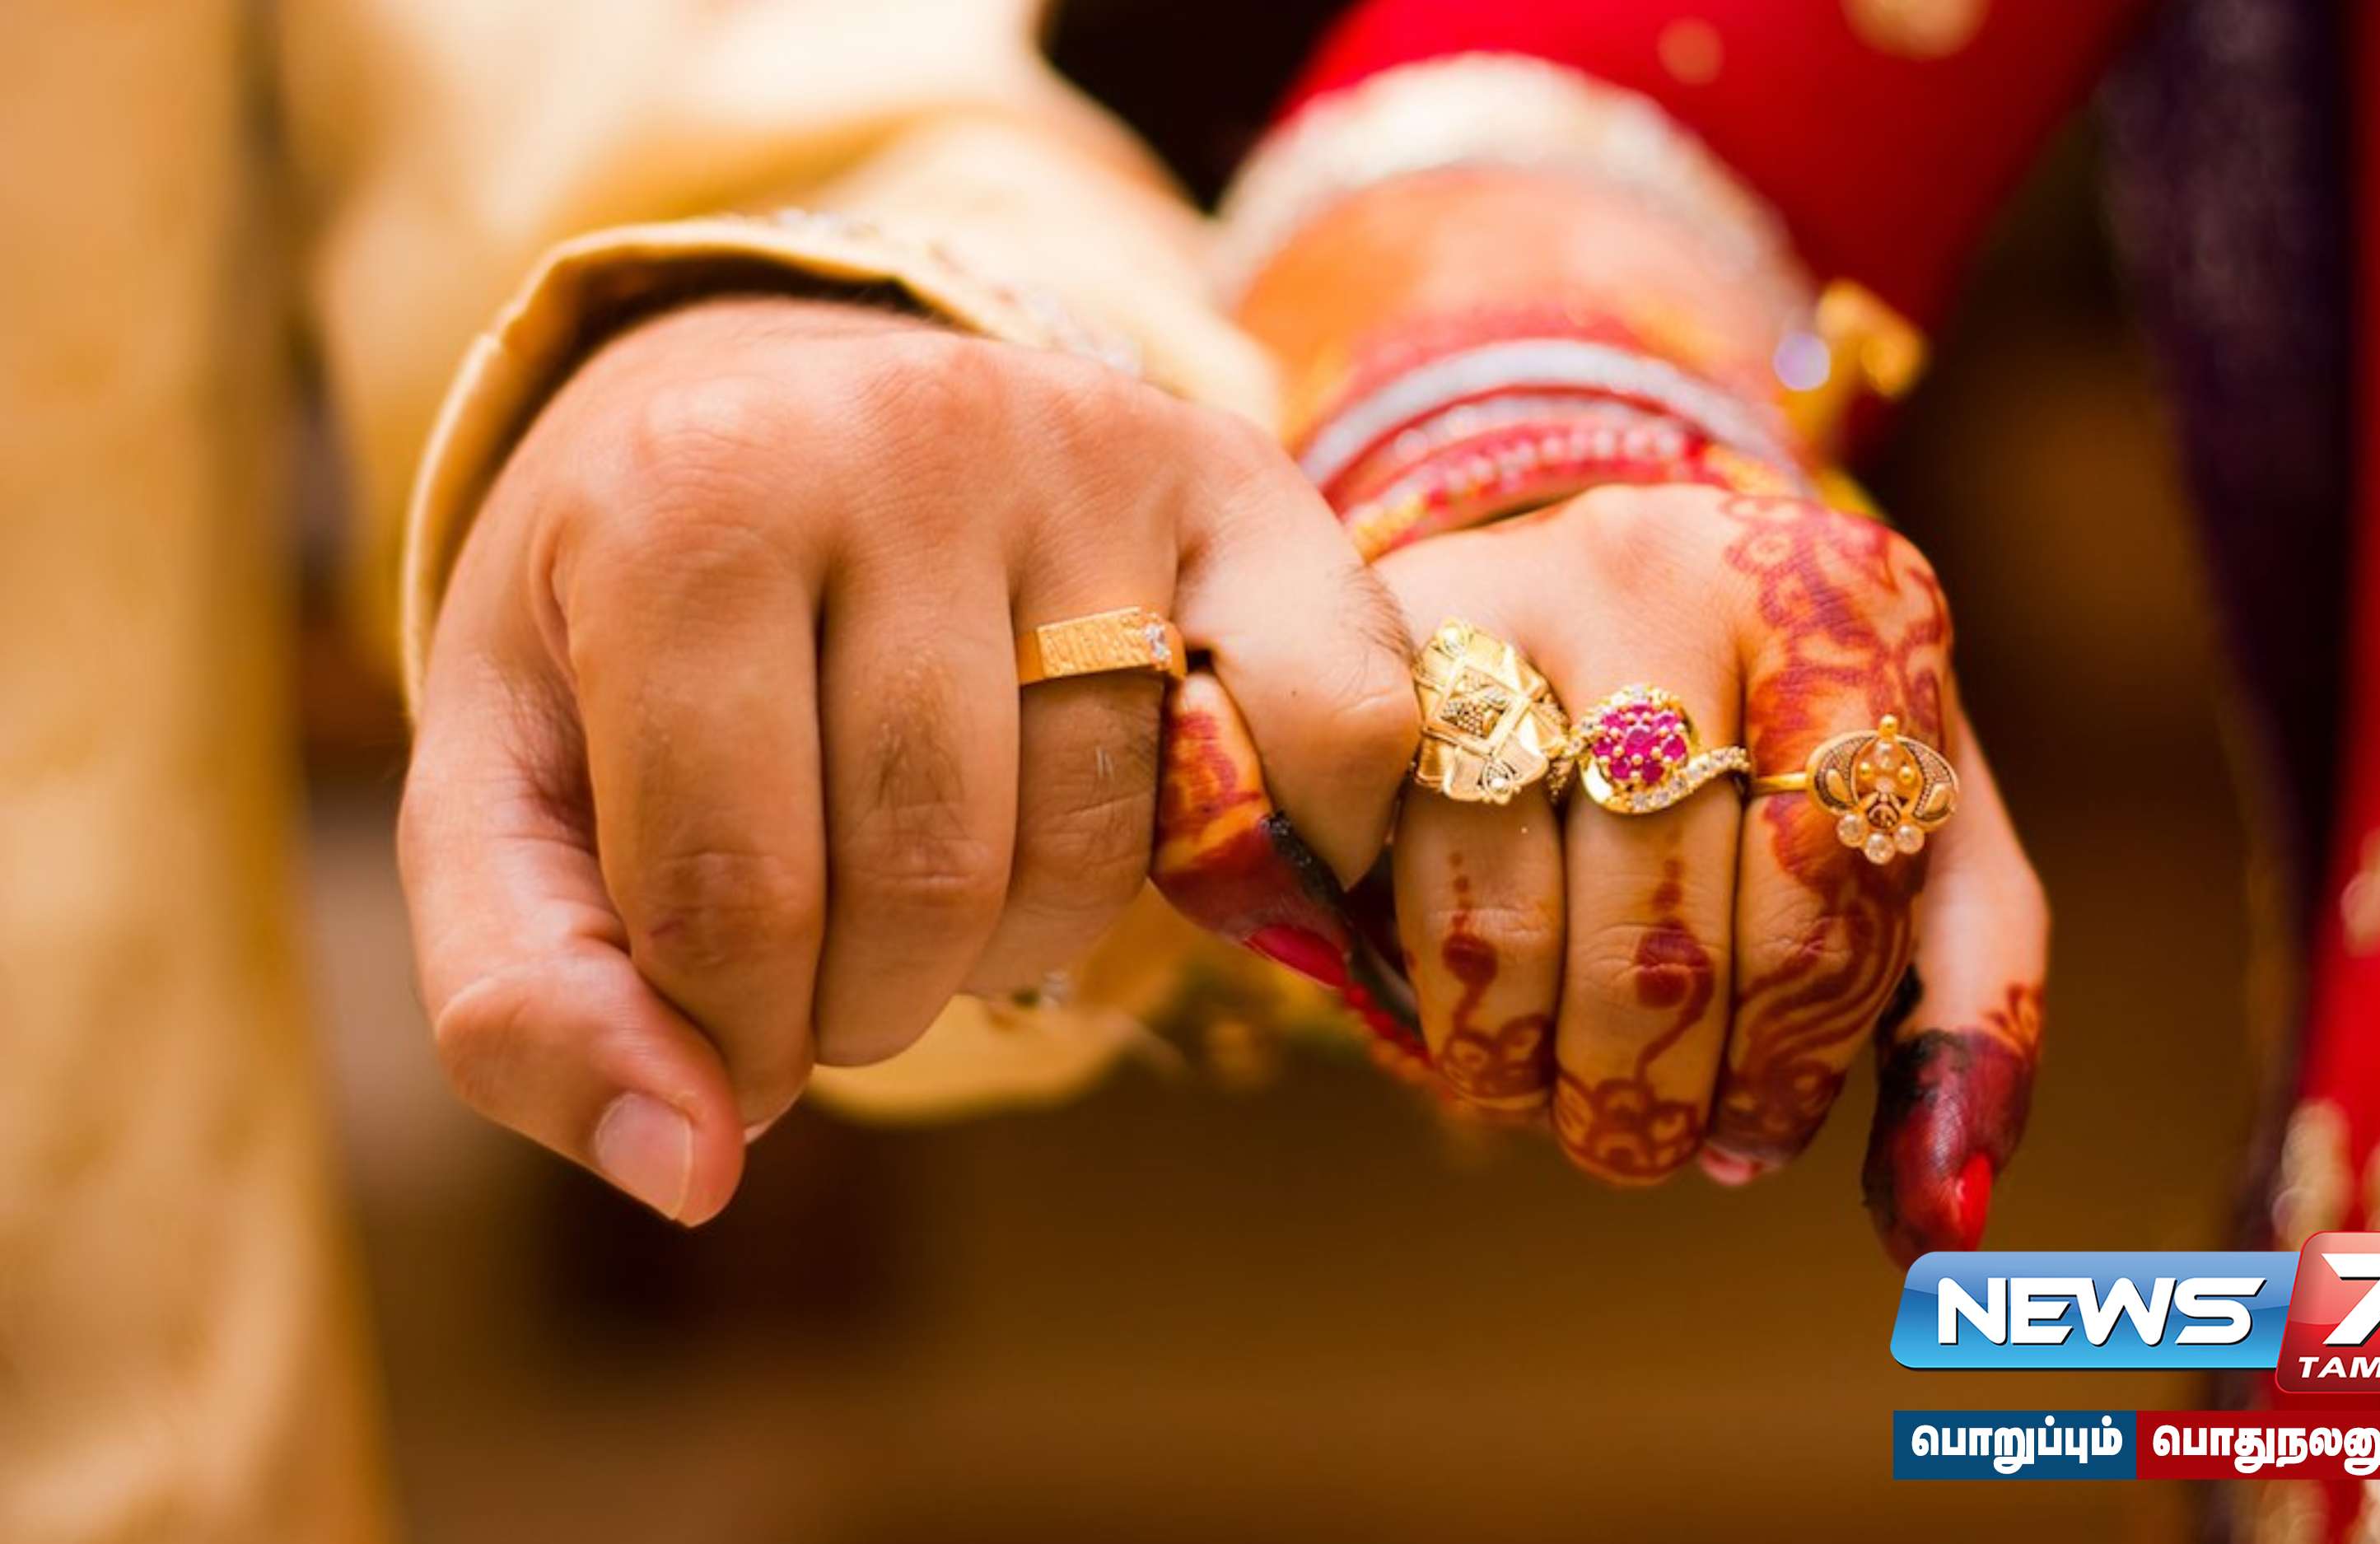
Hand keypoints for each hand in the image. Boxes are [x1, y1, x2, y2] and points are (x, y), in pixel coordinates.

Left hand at [399, 297, 1415, 1221]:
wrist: (756, 397)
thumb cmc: (619, 624)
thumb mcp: (502, 789)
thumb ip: (528, 998)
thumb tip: (689, 1176)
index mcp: (684, 505)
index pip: (732, 893)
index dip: (729, 1035)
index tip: (722, 1027)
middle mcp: (904, 434)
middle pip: (930, 873)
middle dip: (870, 1002)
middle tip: (833, 972)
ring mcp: (1090, 447)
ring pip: (1106, 835)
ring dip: (1026, 946)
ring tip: (949, 894)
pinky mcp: (1232, 477)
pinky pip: (1333, 719)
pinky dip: (1297, 840)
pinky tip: (1189, 860)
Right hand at [1374, 484, 2045, 1261]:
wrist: (1624, 590)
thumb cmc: (1795, 756)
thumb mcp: (1918, 856)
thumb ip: (1963, 1026)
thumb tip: (1942, 1226)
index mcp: (1853, 610)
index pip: (1822, 883)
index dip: (1781, 1057)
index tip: (1751, 1140)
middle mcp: (1679, 565)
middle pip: (1658, 914)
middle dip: (1644, 1081)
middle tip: (1639, 1144)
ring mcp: (1514, 584)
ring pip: (1500, 905)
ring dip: (1517, 1055)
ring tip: (1544, 1095)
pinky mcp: (1377, 630)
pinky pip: (1378, 868)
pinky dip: (1409, 978)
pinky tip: (1459, 1007)